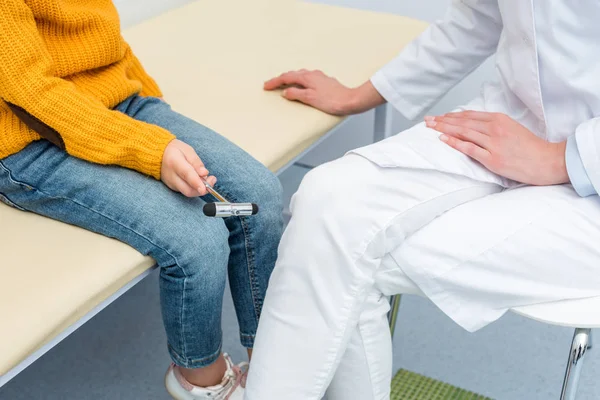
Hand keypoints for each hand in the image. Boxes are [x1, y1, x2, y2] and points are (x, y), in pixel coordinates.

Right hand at [161, 139, 216, 196]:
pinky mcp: (173, 187)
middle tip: (212, 179)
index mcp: (174, 162)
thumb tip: (205, 173)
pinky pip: (186, 191)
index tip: (205, 188)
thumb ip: (196, 162)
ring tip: (208, 179)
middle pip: (188, 190)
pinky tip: (200, 180)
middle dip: (203, 189)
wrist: (158, 154)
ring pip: (188, 192)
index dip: (197, 183)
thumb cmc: (175, 150)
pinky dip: (195, 188)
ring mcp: (171, 183)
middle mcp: (171, 176)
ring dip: (201, 189)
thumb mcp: (187, 150)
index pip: (187, 175)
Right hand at [264, 70, 383, 115]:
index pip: (286, 78)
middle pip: (292, 75)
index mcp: (307, 77)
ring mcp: (319, 77)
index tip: (266, 86)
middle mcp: (312, 74)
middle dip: (280, 79)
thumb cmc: (332, 101)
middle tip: (271, 85)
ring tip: (283, 85)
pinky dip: (300, 81)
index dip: (274, 82)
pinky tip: (302, 86)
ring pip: (300, 76)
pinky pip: (308, 79)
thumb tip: (285, 91)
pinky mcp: (324, 81)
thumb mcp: (310, 98)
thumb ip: (296, 94)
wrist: (349, 100)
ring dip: (290, 79)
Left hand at [426, 111, 568, 185]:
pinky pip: (469, 149)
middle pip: (462, 122)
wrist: (546, 161)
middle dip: (442, 121)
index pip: (468, 115)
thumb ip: (492, 125)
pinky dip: (455, 143)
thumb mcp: (511, 128)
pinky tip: (443, 139)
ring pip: (463, 133)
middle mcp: (495, 128)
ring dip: (444, 129)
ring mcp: (493, 143)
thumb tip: (472, 125)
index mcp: (499, 119)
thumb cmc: (529, 147)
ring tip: (430, 128)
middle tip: (427, 120)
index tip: (438, 116)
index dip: (451, 115)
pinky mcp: (493, 158)